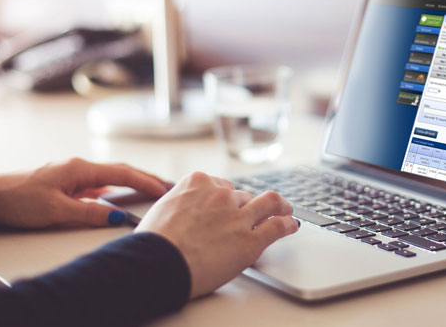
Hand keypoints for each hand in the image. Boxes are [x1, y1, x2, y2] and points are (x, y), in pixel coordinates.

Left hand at [0, 158, 167, 227]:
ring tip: (151, 189)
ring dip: (132, 181)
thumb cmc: (18, 200)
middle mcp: (78, 167)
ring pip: (110, 176)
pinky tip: (117, 195)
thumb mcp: (57, 211)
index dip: (146, 182)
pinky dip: (114, 187)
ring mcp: (72, 174)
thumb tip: (119, 217)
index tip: (165, 190)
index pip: (123, 173)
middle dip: (146, 178)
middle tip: (168, 186)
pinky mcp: (64, 182)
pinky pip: (97, 183)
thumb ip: (90, 213)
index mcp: (80, 168)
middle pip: (121, 170)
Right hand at [135, 171, 298, 297]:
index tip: (232, 204)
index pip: (222, 185)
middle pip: (242, 196)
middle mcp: (221, 195)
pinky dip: (288, 224)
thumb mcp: (162, 209)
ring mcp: (238, 215)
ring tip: (285, 210)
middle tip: (252, 215)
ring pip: (267, 203)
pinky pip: (277, 226)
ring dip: (278, 207)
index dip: (227, 198)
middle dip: (246, 207)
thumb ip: (181, 204)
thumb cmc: (153, 242)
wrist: (158, 263)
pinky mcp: (251, 240)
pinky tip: (291, 225)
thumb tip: (182, 211)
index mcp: (198, 183)